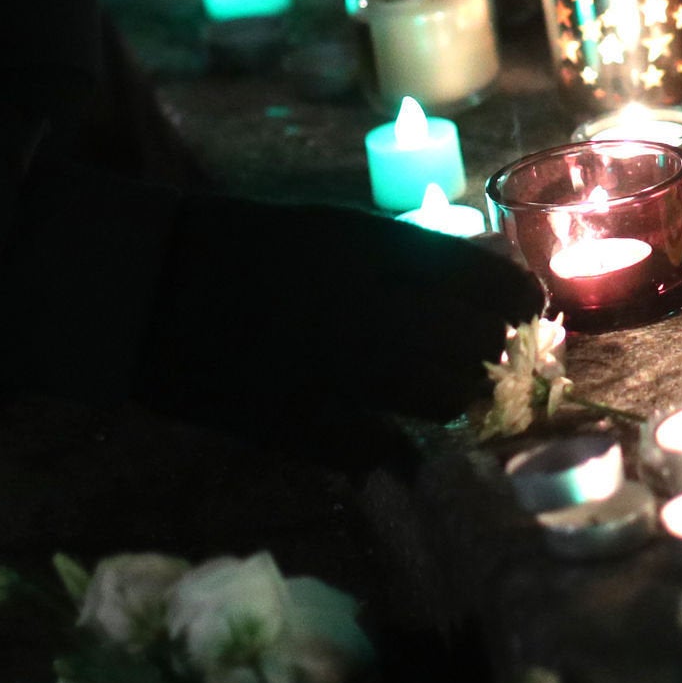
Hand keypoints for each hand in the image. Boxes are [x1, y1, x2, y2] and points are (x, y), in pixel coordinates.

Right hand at [137, 196, 540, 424]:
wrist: (161, 286)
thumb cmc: (254, 248)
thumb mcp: (344, 230)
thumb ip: (414, 260)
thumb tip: (486, 289)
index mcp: (388, 249)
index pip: (495, 285)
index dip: (518, 306)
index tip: (520, 316)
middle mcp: (381, 306)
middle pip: (480, 347)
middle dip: (483, 355)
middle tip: (467, 358)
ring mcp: (350, 370)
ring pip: (446, 398)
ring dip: (446, 398)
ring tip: (421, 392)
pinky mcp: (315, 424)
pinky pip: (389, 452)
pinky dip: (395, 450)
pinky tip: (384, 442)